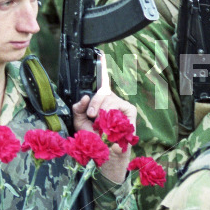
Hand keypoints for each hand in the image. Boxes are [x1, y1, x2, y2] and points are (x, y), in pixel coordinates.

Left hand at [71, 52, 136, 183]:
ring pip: (109, 101)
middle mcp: (112, 99)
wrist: (106, 156)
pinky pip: (118, 110)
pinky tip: (112, 128)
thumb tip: (84, 98)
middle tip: (93, 118)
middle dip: (95, 106)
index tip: (100, 53)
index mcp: (100, 100)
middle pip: (102, 92)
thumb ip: (79, 109)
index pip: (102, 80)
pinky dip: (112, 120)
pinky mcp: (130, 112)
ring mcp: (122, 105)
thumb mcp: (80, 124)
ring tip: (103, 128)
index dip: (102, 66)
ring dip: (102, 116)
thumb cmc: (94, 140)